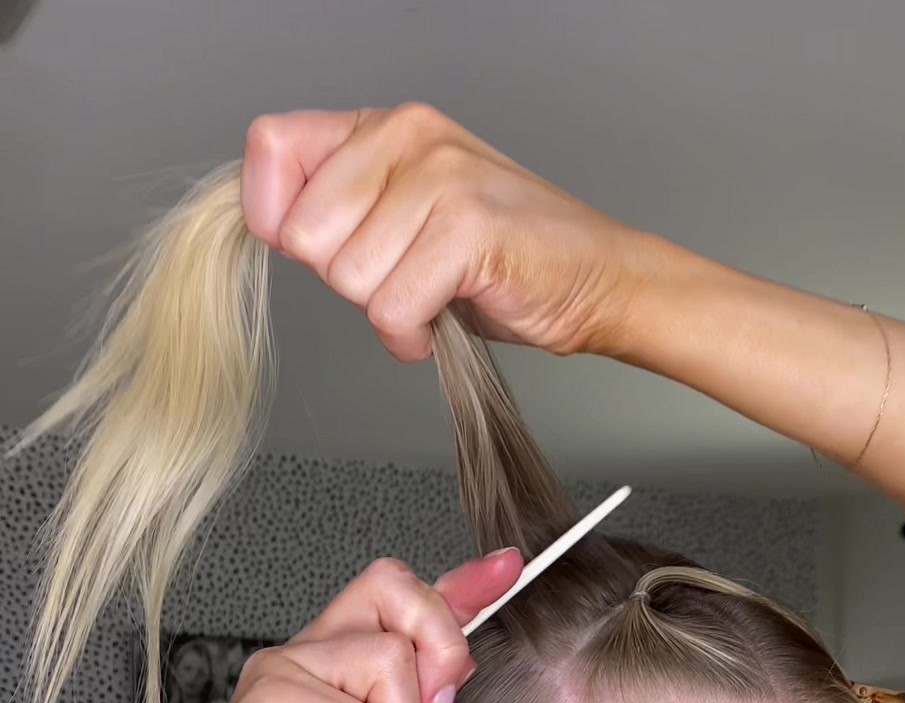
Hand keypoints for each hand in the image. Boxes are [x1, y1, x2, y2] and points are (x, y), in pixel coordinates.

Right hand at [141, 547, 520, 702]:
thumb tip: (455, 667)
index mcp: (345, 675)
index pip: (403, 604)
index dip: (461, 584)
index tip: (506, 567)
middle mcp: (314, 658)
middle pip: (395, 586)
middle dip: (439, 640)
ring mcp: (288, 670)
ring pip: (389, 658)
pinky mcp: (269, 696)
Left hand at [240, 103, 644, 362]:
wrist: (595, 279)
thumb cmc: (499, 258)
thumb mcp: (402, 217)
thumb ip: (340, 208)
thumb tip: (271, 227)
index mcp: (385, 127)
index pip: (273, 147)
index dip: (273, 213)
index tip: (318, 248)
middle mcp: (409, 137)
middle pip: (305, 234)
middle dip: (344, 279)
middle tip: (400, 277)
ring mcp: (441, 178)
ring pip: (349, 278)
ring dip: (385, 312)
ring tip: (429, 297)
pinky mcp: (467, 229)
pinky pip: (392, 308)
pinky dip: (410, 335)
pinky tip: (439, 320)